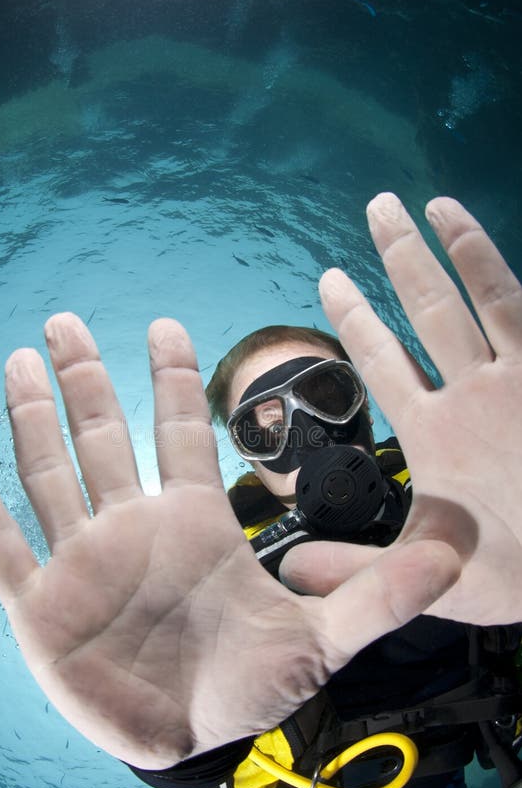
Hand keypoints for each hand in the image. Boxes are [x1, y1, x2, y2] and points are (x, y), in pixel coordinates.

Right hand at [0, 313, 456, 767]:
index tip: (166, 323)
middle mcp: (133, 527)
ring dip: (33, 417)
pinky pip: (2, 542)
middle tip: (67, 320)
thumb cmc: (249, 686)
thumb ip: (382, 592)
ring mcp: (82, 561)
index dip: (172, 377)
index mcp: (192, 522)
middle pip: (104, 435)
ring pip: (51, 473)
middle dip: (86, 378)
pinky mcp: (40, 606)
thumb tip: (453, 553)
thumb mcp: (324, 639)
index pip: (179, 431)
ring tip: (20, 359)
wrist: (190, 740)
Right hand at [281, 194, 521, 626]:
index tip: (332, 276)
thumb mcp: (431, 582)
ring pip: (490, 296)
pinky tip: (505, 255)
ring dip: (462, 246)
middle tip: (381, 205)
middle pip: (430, 309)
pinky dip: (516, 277)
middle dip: (402, 254)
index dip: (353, 316)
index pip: (381, 361)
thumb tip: (288, 566)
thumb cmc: (520, 570)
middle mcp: (477, 393)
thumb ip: (356, 571)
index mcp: (436, 435)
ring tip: (440, 204)